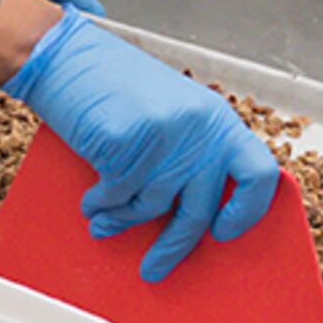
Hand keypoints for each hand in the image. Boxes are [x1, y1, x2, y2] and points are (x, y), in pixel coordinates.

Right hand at [2, 11, 283, 282]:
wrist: (65, 54)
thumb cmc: (112, 83)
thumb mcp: (170, 110)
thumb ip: (189, 150)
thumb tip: (191, 207)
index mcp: (216, 118)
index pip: (258, 173)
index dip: (246, 211)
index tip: (223, 231)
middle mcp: (199, 127)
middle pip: (199, 207)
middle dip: (174, 245)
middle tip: (156, 267)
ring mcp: (165, 135)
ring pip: (150, 206)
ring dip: (122, 221)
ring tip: (104, 222)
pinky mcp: (129, 143)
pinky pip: (117, 195)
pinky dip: (101, 205)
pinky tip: (92, 203)